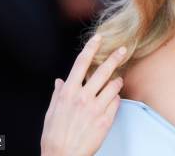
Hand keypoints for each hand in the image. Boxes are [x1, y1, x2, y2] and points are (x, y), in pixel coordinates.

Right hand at [40, 34, 126, 155]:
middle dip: (115, 57)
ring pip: (113, 86)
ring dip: (117, 81)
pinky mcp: (105, 120)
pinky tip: (112, 99)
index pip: (81, 63)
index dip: (91, 48)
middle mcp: (82, 97)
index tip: (99, 38)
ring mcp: (95, 108)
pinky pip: (116, 102)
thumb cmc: (54, 136)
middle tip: (123, 49)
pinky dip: (115, 98)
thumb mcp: (51, 112)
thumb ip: (58, 94)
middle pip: (103, 70)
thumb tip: (60, 81)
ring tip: (117, 81)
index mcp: (68, 92)